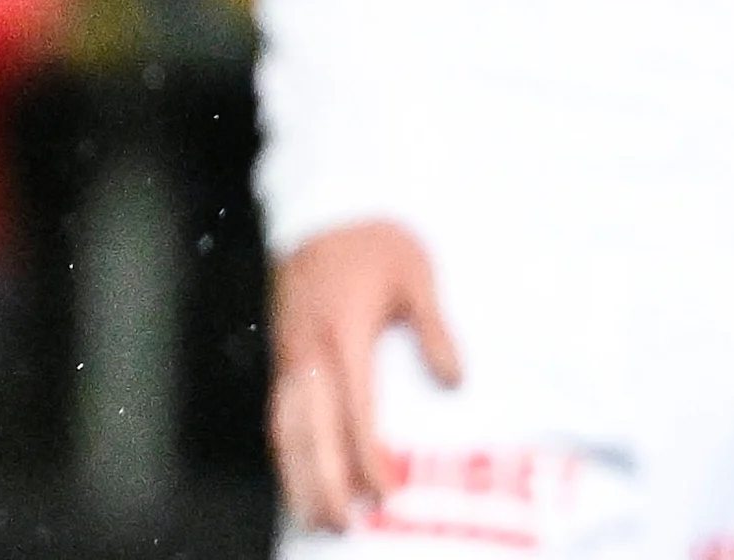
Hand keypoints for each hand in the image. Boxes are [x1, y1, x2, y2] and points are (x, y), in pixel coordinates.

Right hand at [268, 219, 461, 531]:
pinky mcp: (282, 355)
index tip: (386, 493)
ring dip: (298, 477)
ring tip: (316, 516)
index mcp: (344, 338)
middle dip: (324, 486)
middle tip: (342, 526)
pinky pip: (277, 414)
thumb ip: (436, 330)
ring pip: (284, 432)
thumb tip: (456, 381)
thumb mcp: (418, 275)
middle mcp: (308, 355)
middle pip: (309, 436)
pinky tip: (297, 474)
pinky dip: (284, 451)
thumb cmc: (377, 240)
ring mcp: (288, 357)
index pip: (355, 415)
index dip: (368, 459)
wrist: (327, 208)